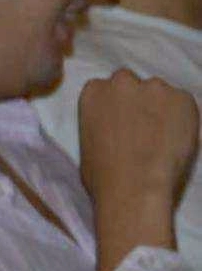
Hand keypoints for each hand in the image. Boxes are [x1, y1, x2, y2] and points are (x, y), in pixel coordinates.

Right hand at [79, 69, 197, 270]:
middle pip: (131, 83)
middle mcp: (123, 82)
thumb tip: (114, 129)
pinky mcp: (183, 98)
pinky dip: (181, 118)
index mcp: (93, 92)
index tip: (117, 121)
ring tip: (160, 137)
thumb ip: (102, 124)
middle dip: (135, 100)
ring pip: (159, 94)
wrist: (134, 188)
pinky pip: (183, 104)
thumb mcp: (86, 143)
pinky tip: (174, 140)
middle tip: (138, 126)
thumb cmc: (102, 176)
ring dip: (159, 108)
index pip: (105, 88)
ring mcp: (155, 88)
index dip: (114, 106)